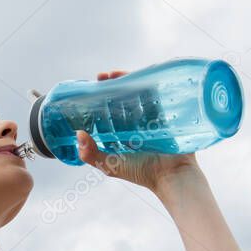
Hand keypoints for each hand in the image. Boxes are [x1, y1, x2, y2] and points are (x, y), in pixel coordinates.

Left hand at [75, 69, 200, 191]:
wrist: (172, 175)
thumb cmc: (141, 173)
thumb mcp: (110, 165)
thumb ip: (91, 153)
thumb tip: (78, 133)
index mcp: (120, 138)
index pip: (106, 116)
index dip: (97, 103)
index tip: (89, 91)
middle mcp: (134, 128)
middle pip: (121, 103)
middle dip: (111, 89)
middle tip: (102, 78)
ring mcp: (150, 121)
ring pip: (137, 97)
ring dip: (128, 84)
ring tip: (116, 75)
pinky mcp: (165, 116)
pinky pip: (155, 97)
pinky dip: (148, 87)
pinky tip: (140, 78)